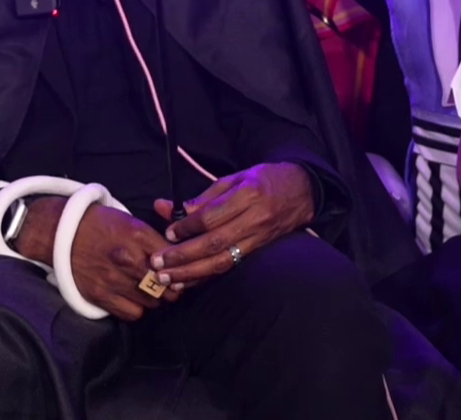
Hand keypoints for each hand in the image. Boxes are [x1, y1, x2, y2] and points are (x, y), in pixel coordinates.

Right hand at [18, 197, 170, 320]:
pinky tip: (133, 299)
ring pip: (152, 301)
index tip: (177, 270)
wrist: (60, 232)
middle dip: (170, 286)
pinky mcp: (100, 295)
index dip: (179, 266)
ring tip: (148, 291)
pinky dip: (136, 309)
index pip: (173, 258)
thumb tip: (175, 259)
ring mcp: (114, 278)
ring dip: (154, 298)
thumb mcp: (130, 221)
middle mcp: (127, 257)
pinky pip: (132, 313)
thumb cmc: (99, 225)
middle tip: (167, 285)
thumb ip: (153, 240)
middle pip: (166, 284)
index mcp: (138, 234)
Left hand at [149, 163, 315, 287]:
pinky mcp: (258, 251)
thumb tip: (170, 208)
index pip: (212, 217)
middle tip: (158, 263)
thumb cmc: (264, 180)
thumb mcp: (236, 178)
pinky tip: (188, 282)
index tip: (168, 233)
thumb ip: (204, 196)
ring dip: (192, 273)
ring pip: (222, 261)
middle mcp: (254, 220)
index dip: (187, 227)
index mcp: (248, 195)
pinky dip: (207, 276)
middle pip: (214, 243)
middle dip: (183, 255)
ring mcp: (258, 239)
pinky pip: (230, 266)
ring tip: (167, 278)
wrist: (302, 191)